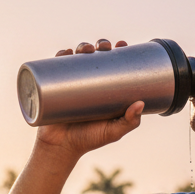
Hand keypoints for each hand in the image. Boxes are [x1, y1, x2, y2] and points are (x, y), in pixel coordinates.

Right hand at [35, 39, 143, 158]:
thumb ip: (129, 121)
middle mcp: (88, 84)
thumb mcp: (113, 131)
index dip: (117, 51)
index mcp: (105, 89)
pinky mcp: (54, 87)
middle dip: (100, 45)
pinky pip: (55, 67)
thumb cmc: (89, 140)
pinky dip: (59, 56)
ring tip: (85, 49)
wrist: (61, 148)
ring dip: (81, 47)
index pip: (112, 64)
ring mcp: (71, 84)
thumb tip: (140, 103)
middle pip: (95, 56)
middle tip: (103, 47)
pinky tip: (65, 52)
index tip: (121, 45)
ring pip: (76, 58)